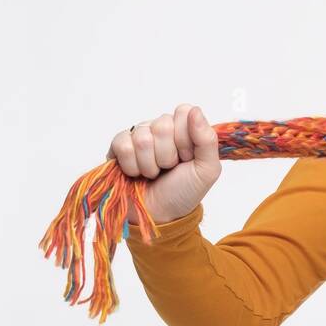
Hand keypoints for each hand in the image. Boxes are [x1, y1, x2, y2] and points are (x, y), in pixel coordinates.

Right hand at [105, 104, 220, 224]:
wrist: (160, 214)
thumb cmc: (184, 191)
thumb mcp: (207, 169)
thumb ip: (207, 139)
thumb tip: (195, 110)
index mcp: (184, 128)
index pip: (183, 112)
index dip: (186, 139)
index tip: (187, 157)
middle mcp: (161, 127)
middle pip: (162, 125)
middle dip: (168, 155)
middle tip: (169, 168)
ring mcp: (139, 135)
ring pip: (142, 137)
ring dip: (150, 164)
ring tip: (154, 173)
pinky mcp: (118, 146)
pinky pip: (122, 145)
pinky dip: (132, 166)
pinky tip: (136, 173)